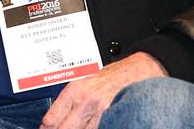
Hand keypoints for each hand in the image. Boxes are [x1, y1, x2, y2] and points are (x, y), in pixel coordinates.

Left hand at [40, 53, 167, 128]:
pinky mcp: (115, 117)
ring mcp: (101, 112)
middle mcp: (86, 101)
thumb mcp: (87, 82)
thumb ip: (71, 100)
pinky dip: (95, 128)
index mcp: (75, 90)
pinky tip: (94, 125)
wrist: (141, 70)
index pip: (51, 119)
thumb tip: (54, 121)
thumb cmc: (116, 75)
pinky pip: (101, 128)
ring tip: (81, 126)